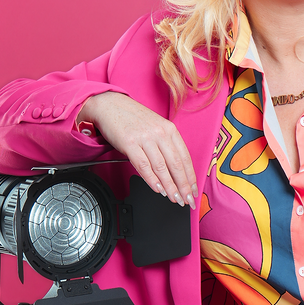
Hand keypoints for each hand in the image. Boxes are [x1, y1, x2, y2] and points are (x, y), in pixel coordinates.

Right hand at [78, 93, 197, 206]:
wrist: (109, 105)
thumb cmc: (132, 118)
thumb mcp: (155, 128)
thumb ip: (166, 145)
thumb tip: (175, 170)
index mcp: (169, 129)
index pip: (185, 157)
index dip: (190, 176)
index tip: (193, 190)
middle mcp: (160, 133)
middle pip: (176, 164)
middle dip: (183, 186)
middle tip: (187, 199)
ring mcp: (145, 138)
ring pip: (162, 167)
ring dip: (169, 186)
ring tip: (174, 198)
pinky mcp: (130, 143)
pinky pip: (143, 165)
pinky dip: (152, 180)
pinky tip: (158, 189)